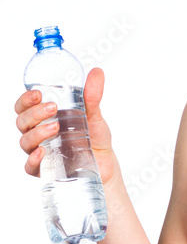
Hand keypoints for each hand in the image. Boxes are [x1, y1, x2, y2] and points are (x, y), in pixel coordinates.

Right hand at [16, 66, 116, 185]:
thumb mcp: (94, 115)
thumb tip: (97, 72)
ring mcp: (41, 152)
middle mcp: (38, 134)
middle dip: (34, 113)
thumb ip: (92, 95)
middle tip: (52, 108)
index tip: (38, 93)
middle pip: (22, 122)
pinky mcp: (47, 170)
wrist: (106, 163)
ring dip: (36, 133)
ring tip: (55, 127)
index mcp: (44, 118)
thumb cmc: (95, 137)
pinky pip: (30, 167)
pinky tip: (42, 152)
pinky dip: (33, 160)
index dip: (25, 99)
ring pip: (25, 142)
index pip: (24, 107)